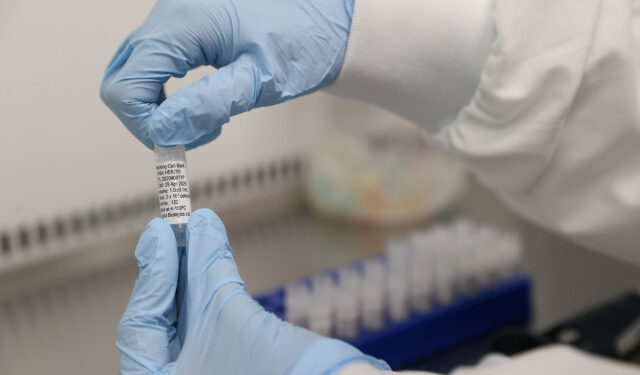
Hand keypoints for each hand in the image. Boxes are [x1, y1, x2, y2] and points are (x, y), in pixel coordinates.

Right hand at [100, 0, 352, 149]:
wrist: (327, 21)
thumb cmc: (304, 44)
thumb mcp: (260, 79)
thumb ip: (210, 103)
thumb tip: (164, 132)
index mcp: (183, 22)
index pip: (127, 85)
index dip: (145, 126)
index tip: (180, 145)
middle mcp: (169, 13)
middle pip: (123, 79)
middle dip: (151, 119)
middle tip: (195, 136)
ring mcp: (173, 16)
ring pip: (135, 72)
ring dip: (159, 108)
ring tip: (206, 120)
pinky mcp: (182, 26)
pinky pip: (154, 63)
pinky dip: (166, 92)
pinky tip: (202, 103)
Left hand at [117, 209, 387, 373]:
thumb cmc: (274, 373)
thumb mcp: (230, 316)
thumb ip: (208, 268)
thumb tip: (198, 224)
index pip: (140, 324)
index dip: (153, 274)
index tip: (159, 232)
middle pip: (164, 318)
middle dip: (172, 269)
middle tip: (175, 228)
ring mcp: (204, 370)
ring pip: (189, 317)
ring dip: (194, 272)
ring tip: (195, 231)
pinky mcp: (229, 360)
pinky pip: (213, 320)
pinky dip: (215, 286)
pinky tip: (215, 252)